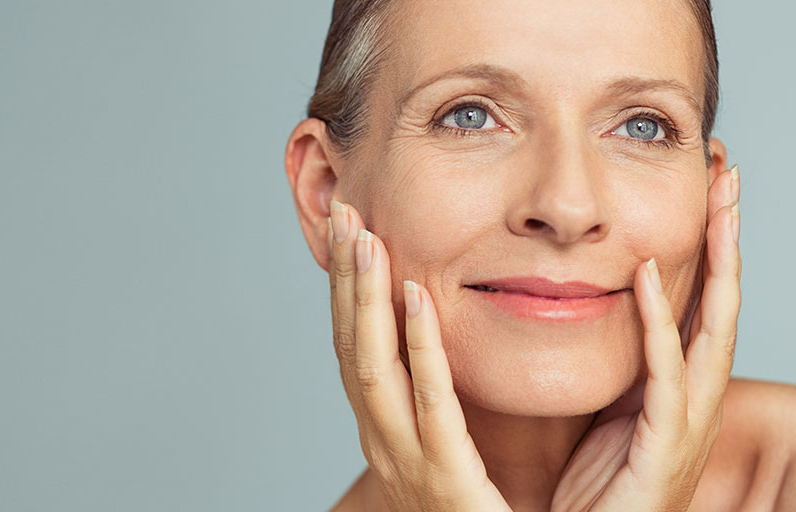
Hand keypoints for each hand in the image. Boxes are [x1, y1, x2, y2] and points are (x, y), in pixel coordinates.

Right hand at [327, 199, 510, 510]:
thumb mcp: (449, 444)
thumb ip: (444, 393)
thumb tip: (445, 331)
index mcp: (384, 429)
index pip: (356, 345)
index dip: (349, 288)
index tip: (353, 231)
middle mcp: (381, 440)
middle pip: (351, 345)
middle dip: (347, 278)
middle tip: (346, 215)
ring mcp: (405, 459)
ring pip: (372, 365)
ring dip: (366, 298)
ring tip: (368, 240)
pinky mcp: (444, 478)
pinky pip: (428, 402)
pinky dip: (417, 346)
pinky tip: (413, 298)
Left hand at [551, 165, 741, 510]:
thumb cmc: (599, 487)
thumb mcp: (608, 409)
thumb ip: (615, 363)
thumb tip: (596, 307)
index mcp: (678, 387)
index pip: (699, 303)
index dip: (708, 247)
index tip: (705, 190)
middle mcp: (693, 399)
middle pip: (721, 303)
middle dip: (727, 237)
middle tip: (728, 173)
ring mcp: (686, 423)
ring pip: (713, 331)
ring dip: (717, 265)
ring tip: (716, 204)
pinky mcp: (664, 446)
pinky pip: (665, 376)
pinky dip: (658, 324)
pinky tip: (645, 277)